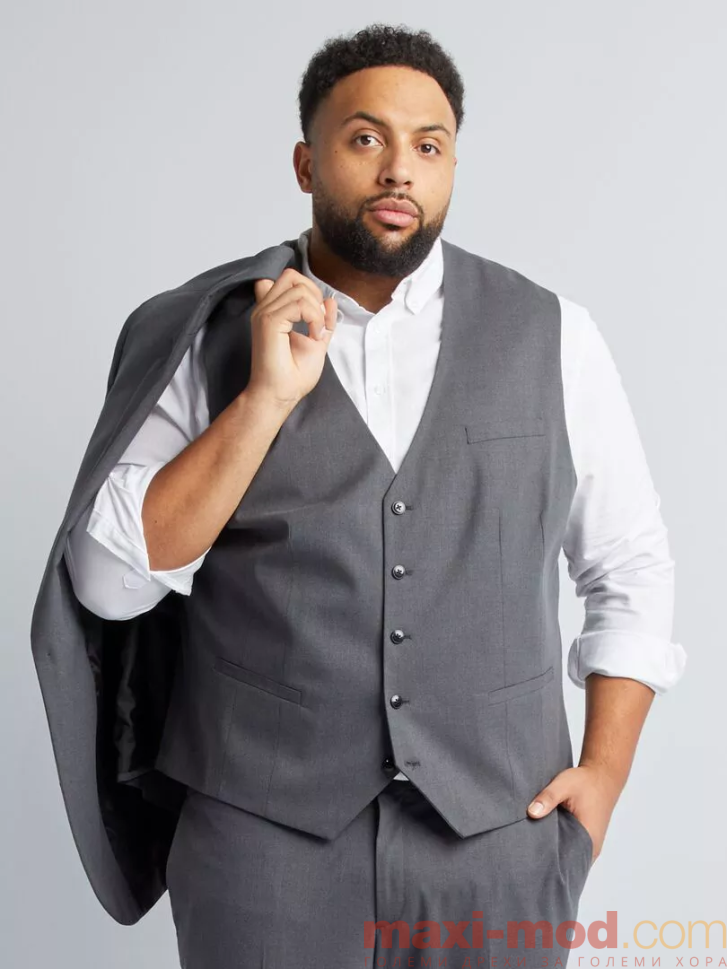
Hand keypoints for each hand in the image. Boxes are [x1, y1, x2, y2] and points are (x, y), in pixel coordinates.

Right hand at [246, 267, 338, 409]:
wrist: (279, 395)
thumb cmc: (292, 376)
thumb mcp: (316, 342)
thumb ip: (322, 320)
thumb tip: (330, 300)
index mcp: (272, 311)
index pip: (289, 279)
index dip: (308, 291)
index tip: (317, 319)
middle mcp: (265, 309)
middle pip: (292, 276)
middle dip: (313, 294)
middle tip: (318, 323)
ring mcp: (264, 314)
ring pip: (298, 289)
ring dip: (316, 311)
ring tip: (316, 334)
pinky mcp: (268, 322)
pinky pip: (299, 304)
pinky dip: (314, 319)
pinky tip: (313, 337)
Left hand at [525, 765, 622, 863]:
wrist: (603, 776)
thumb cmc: (585, 781)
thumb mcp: (564, 784)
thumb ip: (548, 797)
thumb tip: (531, 812)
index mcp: (588, 839)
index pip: (568, 865)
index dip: (551, 867)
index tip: (532, 866)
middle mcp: (591, 847)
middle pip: (568, 865)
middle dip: (550, 864)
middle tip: (526, 862)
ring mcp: (589, 844)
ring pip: (570, 859)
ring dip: (555, 857)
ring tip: (532, 856)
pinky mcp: (586, 839)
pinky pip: (572, 850)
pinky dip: (560, 849)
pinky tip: (545, 845)